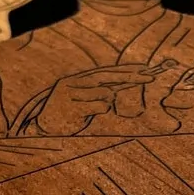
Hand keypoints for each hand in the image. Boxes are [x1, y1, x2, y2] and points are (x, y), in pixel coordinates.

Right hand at [35, 61, 178, 134]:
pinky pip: (100, 107)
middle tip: (150, 77)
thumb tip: (121, 86)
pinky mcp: (73, 108)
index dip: (125, 69)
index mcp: (77, 79)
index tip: (144, 68)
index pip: (106, 71)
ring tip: (89, 110)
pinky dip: (99, 111)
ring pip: (106, 94)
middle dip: (131, 77)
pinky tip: (84, 116)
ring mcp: (72, 95)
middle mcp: (74, 83)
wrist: (43, 126)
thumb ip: (99, 90)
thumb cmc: (66, 113)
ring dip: (105, 104)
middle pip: (108, 77)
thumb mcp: (82, 98)